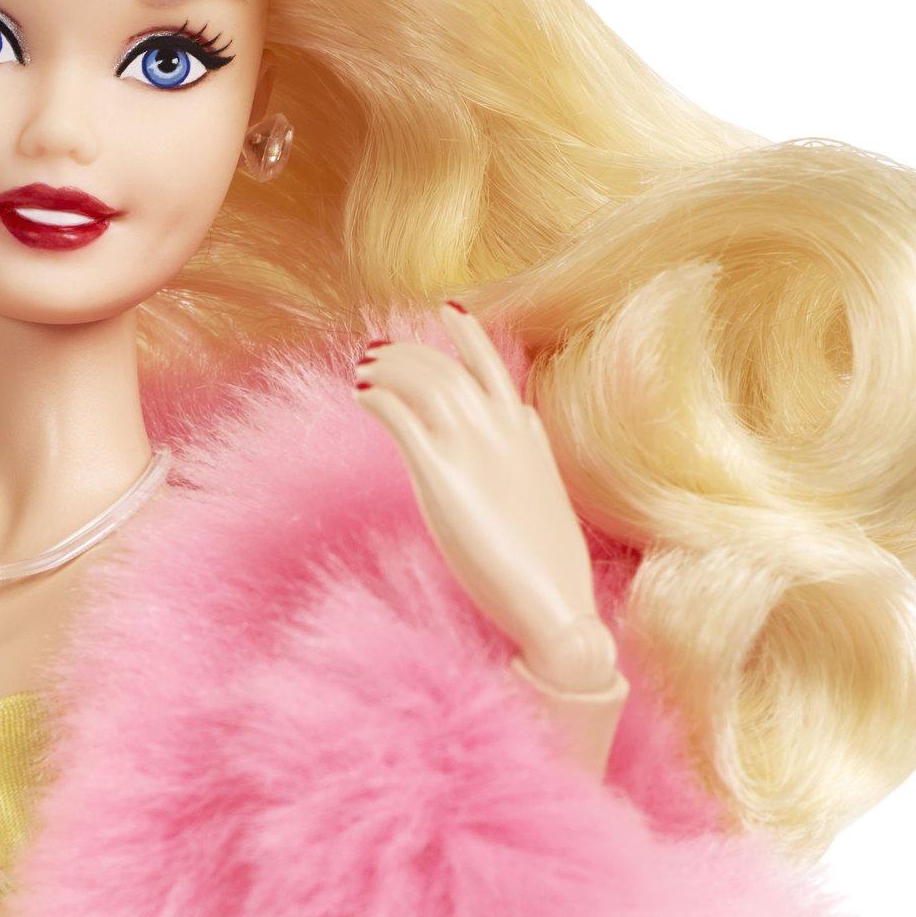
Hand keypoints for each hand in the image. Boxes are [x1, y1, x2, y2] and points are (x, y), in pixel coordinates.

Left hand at [353, 303, 620, 694]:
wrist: (554, 606)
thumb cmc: (551, 565)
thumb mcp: (545, 491)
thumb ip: (529, 451)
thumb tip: (524, 421)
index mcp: (526, 436)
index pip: (494, 368)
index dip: (469, 336)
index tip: (449, 310)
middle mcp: (501, 432)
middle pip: (447, 369)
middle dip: (411, 353)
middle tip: (379, 349)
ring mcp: (472, 451)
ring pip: (423, 382)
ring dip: (390, 368)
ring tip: (364, 367)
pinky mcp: (441, 478)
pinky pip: (400, 418)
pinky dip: (378, 398)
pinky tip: (361, 395)